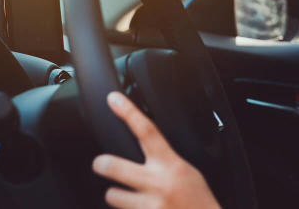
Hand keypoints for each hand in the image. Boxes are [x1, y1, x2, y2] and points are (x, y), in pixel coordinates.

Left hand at [92, 92, 219, 208]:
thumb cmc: (198, 202)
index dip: (128, 112)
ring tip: (131, 198)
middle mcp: (158, 184)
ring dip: (117, 196)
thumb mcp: (186, 173)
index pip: (147, 131)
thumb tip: (144, 148)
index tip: (114, 100)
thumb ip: (165, 162)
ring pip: (112, 195)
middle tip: (100, 164)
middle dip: (101, 164)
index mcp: (171, 165)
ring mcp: (150, 206)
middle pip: (114, 166)